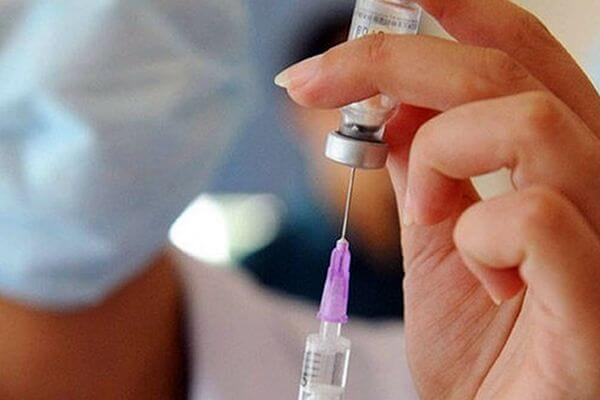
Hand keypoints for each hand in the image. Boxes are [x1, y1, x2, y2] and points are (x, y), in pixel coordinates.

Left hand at [276, 0, 599, 397]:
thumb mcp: (439, 245)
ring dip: (440, 158)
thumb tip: (394, 102)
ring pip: (526, 123)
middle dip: (393, 61)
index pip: (519, 54)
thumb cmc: (481, 351)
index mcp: (564, 163)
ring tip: (426, 215)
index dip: (454, 10)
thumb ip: (427, 170)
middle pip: (505, 70)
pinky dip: (478, 238)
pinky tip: (483, 281)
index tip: (382, 0)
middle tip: (313, 84)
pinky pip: (536, 218)